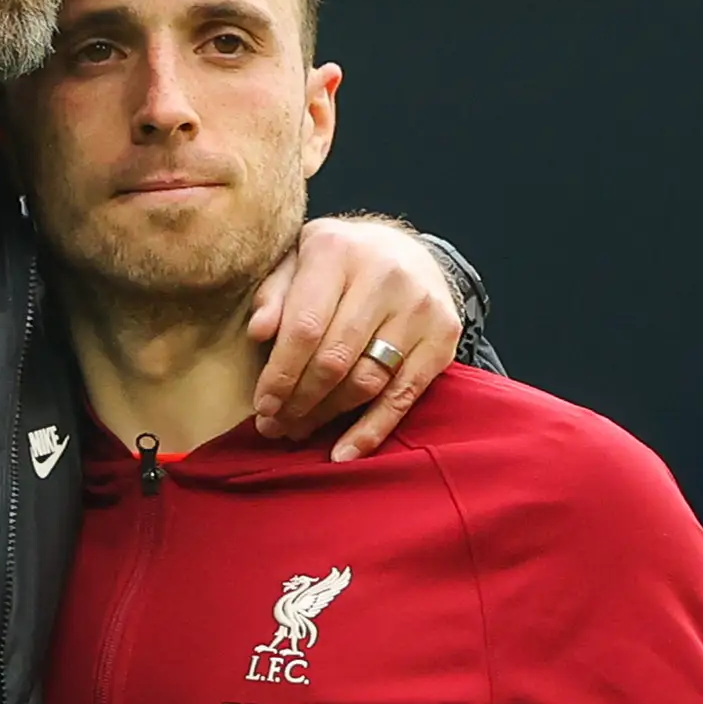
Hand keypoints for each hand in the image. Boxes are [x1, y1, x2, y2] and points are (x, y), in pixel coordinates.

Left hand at [248, 216, 461, 460]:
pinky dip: (372, 431)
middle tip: (275, 425)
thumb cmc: (340, 263)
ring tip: (299, 431)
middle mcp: (384, 275)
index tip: (262, 404)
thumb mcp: (298, 260)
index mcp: (337, 251)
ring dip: (327, 416)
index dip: (280, 374)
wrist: (410, 251)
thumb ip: (274, 293)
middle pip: (334, 359)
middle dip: (299, 401)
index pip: (304, 328)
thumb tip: (259, 333)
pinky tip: (345, 453)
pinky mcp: (443, 338)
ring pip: (366, 381)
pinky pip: (403, 396)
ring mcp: (419, 308)